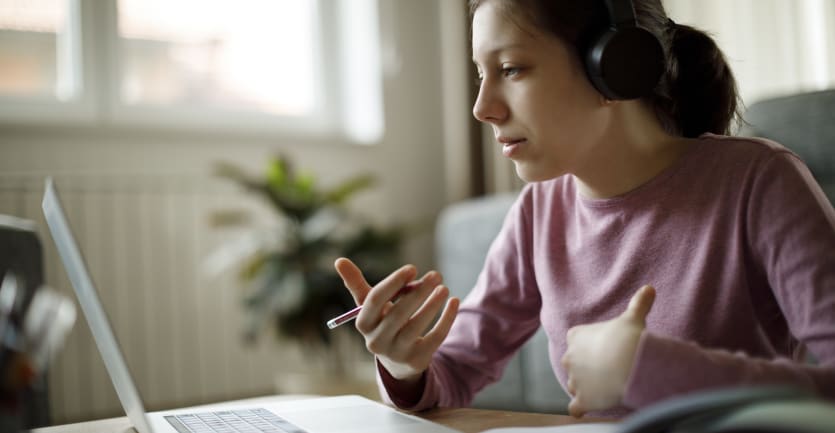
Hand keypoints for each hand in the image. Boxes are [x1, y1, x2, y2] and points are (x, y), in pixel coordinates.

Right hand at [334, 257, 459, 382]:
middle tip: (436, 275)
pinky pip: (435, 338)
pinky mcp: (417, 361)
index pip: (375, 300)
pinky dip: (446, 319)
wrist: (396, 360)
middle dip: (418, 292)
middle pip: (397, 314)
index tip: (412, 268)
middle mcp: (376, 341)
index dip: (393, 282)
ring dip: (433, 304)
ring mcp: (397, 353)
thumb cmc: (382, 322)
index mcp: (363, 323)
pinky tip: (454, 302)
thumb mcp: (369, 305)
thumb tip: (339, 260)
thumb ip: (356, 283)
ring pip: (417, 327)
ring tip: (444, 288)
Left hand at [561, 285, 655, 416]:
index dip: (587, 344)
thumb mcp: (633, 318)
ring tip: (603, 388)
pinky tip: (588, 408)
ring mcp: (574, 380)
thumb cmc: (628, 338)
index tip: (602, 347)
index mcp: (576, 336)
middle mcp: (569, 358)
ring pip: (574, 385)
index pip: (575, 338)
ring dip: (584, 387)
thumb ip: (639, 304)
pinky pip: (575, 407)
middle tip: (606, 370)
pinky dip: (580, 408)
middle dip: (584, 367)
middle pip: (572, 363)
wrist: (628, 363)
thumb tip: (649, 288)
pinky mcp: (581, 399)